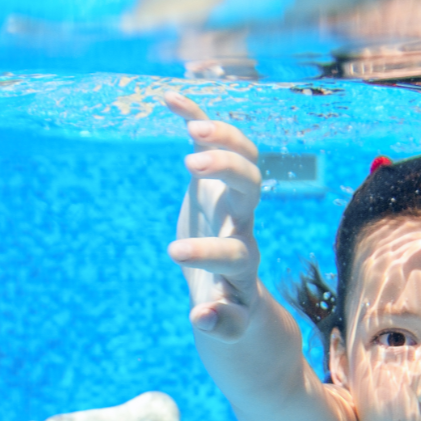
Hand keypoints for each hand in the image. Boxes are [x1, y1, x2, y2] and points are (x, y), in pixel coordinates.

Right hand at [163, 93, 265, 341]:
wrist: (234, 281)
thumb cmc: (230, 304)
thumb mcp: (229, 322)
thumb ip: (222, 322)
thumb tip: (203, 320)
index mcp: (242, 260)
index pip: (236, 249)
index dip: (210, 250)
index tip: (174, 253)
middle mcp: (243, 221)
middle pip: (252, 186)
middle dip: (228, 169)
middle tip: (190, 163)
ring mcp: (232, 195)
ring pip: (244, 156)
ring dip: (222, 137)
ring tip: (191, 127)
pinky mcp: (217, 177)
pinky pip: (213, 140)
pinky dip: (195, 117)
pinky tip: (168, 98)